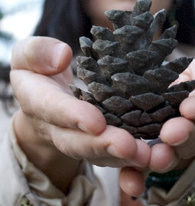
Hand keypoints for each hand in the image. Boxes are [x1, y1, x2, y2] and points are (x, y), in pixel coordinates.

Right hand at [10, 37, 149, 192]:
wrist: (44, 91)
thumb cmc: (37, 67)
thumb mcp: (27, 53)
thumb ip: (37, 52)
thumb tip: (63, 57)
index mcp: (37, 99)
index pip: (52, 108)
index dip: (72, 117)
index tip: (95, 122)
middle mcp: (56, 126)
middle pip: (76, 141)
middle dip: (102, 145)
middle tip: (128, 147)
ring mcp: (76, 135)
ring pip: (97, 152)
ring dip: (121, 156)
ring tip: (147, 156)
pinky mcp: (96, 137)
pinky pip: (110, 151)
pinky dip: (129, 156)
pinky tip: (152, 153)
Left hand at [119, 57, 194, 196]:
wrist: (154, 88)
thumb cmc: (181, 78)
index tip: (190, 107)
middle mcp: (190, 134)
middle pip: (192, 140)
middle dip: (183, 136)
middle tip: (171, 133)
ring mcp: (168, 148)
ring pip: (168, 156)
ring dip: (162, 158)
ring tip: (154, 156)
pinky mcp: (144, 156)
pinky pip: (140, 169)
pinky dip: (136, 178)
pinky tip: (130, 181)